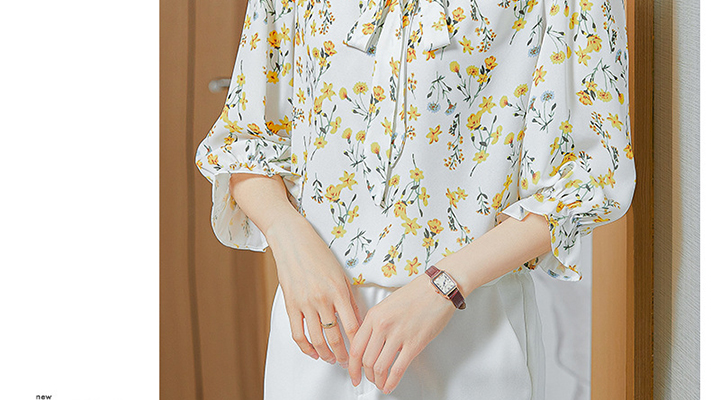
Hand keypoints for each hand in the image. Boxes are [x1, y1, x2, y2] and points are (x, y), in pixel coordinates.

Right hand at [266, 213, 362, 367]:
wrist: (292, 240)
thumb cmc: (319, 253)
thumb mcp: (341, 274)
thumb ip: (349, 298)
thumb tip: (356, 320)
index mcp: (338, 290)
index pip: (352, 326)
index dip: (358, 344)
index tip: (362, 353)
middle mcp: (322, 299)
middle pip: (335, 337)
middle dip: (344, 355)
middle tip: (349, 364)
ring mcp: (305, 303)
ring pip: (317, 339)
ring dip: (326, 354)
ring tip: (332, 360)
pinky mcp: (290, 304)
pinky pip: (298, 334)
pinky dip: (306, 347)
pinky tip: (313, 352)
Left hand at [348, 273, 455, 393]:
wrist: (438, 288)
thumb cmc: (416, 294)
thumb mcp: (387, 304)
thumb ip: (376, 323)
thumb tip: (370, 343)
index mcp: (374, 315)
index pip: (355, 346)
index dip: (352, 365)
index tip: (352, 372)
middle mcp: (383, 325)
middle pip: (365, 360)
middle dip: (365, 375)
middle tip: (367, 379)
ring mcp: (398, 335)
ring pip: (379, 367)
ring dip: (378, 380)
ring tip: (380, 383)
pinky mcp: (414, 343)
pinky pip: (398, 369)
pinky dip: (392, 381)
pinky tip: (390, 385)